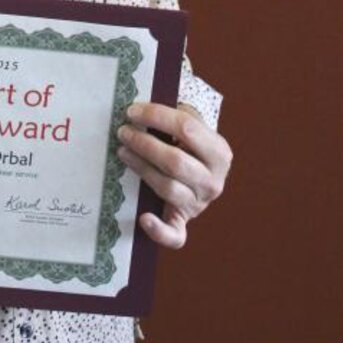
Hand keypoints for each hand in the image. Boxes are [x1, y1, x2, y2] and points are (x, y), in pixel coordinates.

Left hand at [116, 101, 232, 248]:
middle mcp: (214, 181)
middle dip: (144, 144)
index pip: (186, 128)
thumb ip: (175, 117)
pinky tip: (143, 219)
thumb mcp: (194, 126)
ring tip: (122, 151)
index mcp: (219, 152)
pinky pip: (175, 234)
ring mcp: (200, 204)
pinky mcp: (184, 221)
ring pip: (168, 188)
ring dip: (141, 168)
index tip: (132, 111)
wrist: (202, 170)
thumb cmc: (189, 143)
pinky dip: (159, 231)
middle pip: (175, 161)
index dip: (156, 116)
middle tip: (123, 132)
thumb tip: (140, 108)